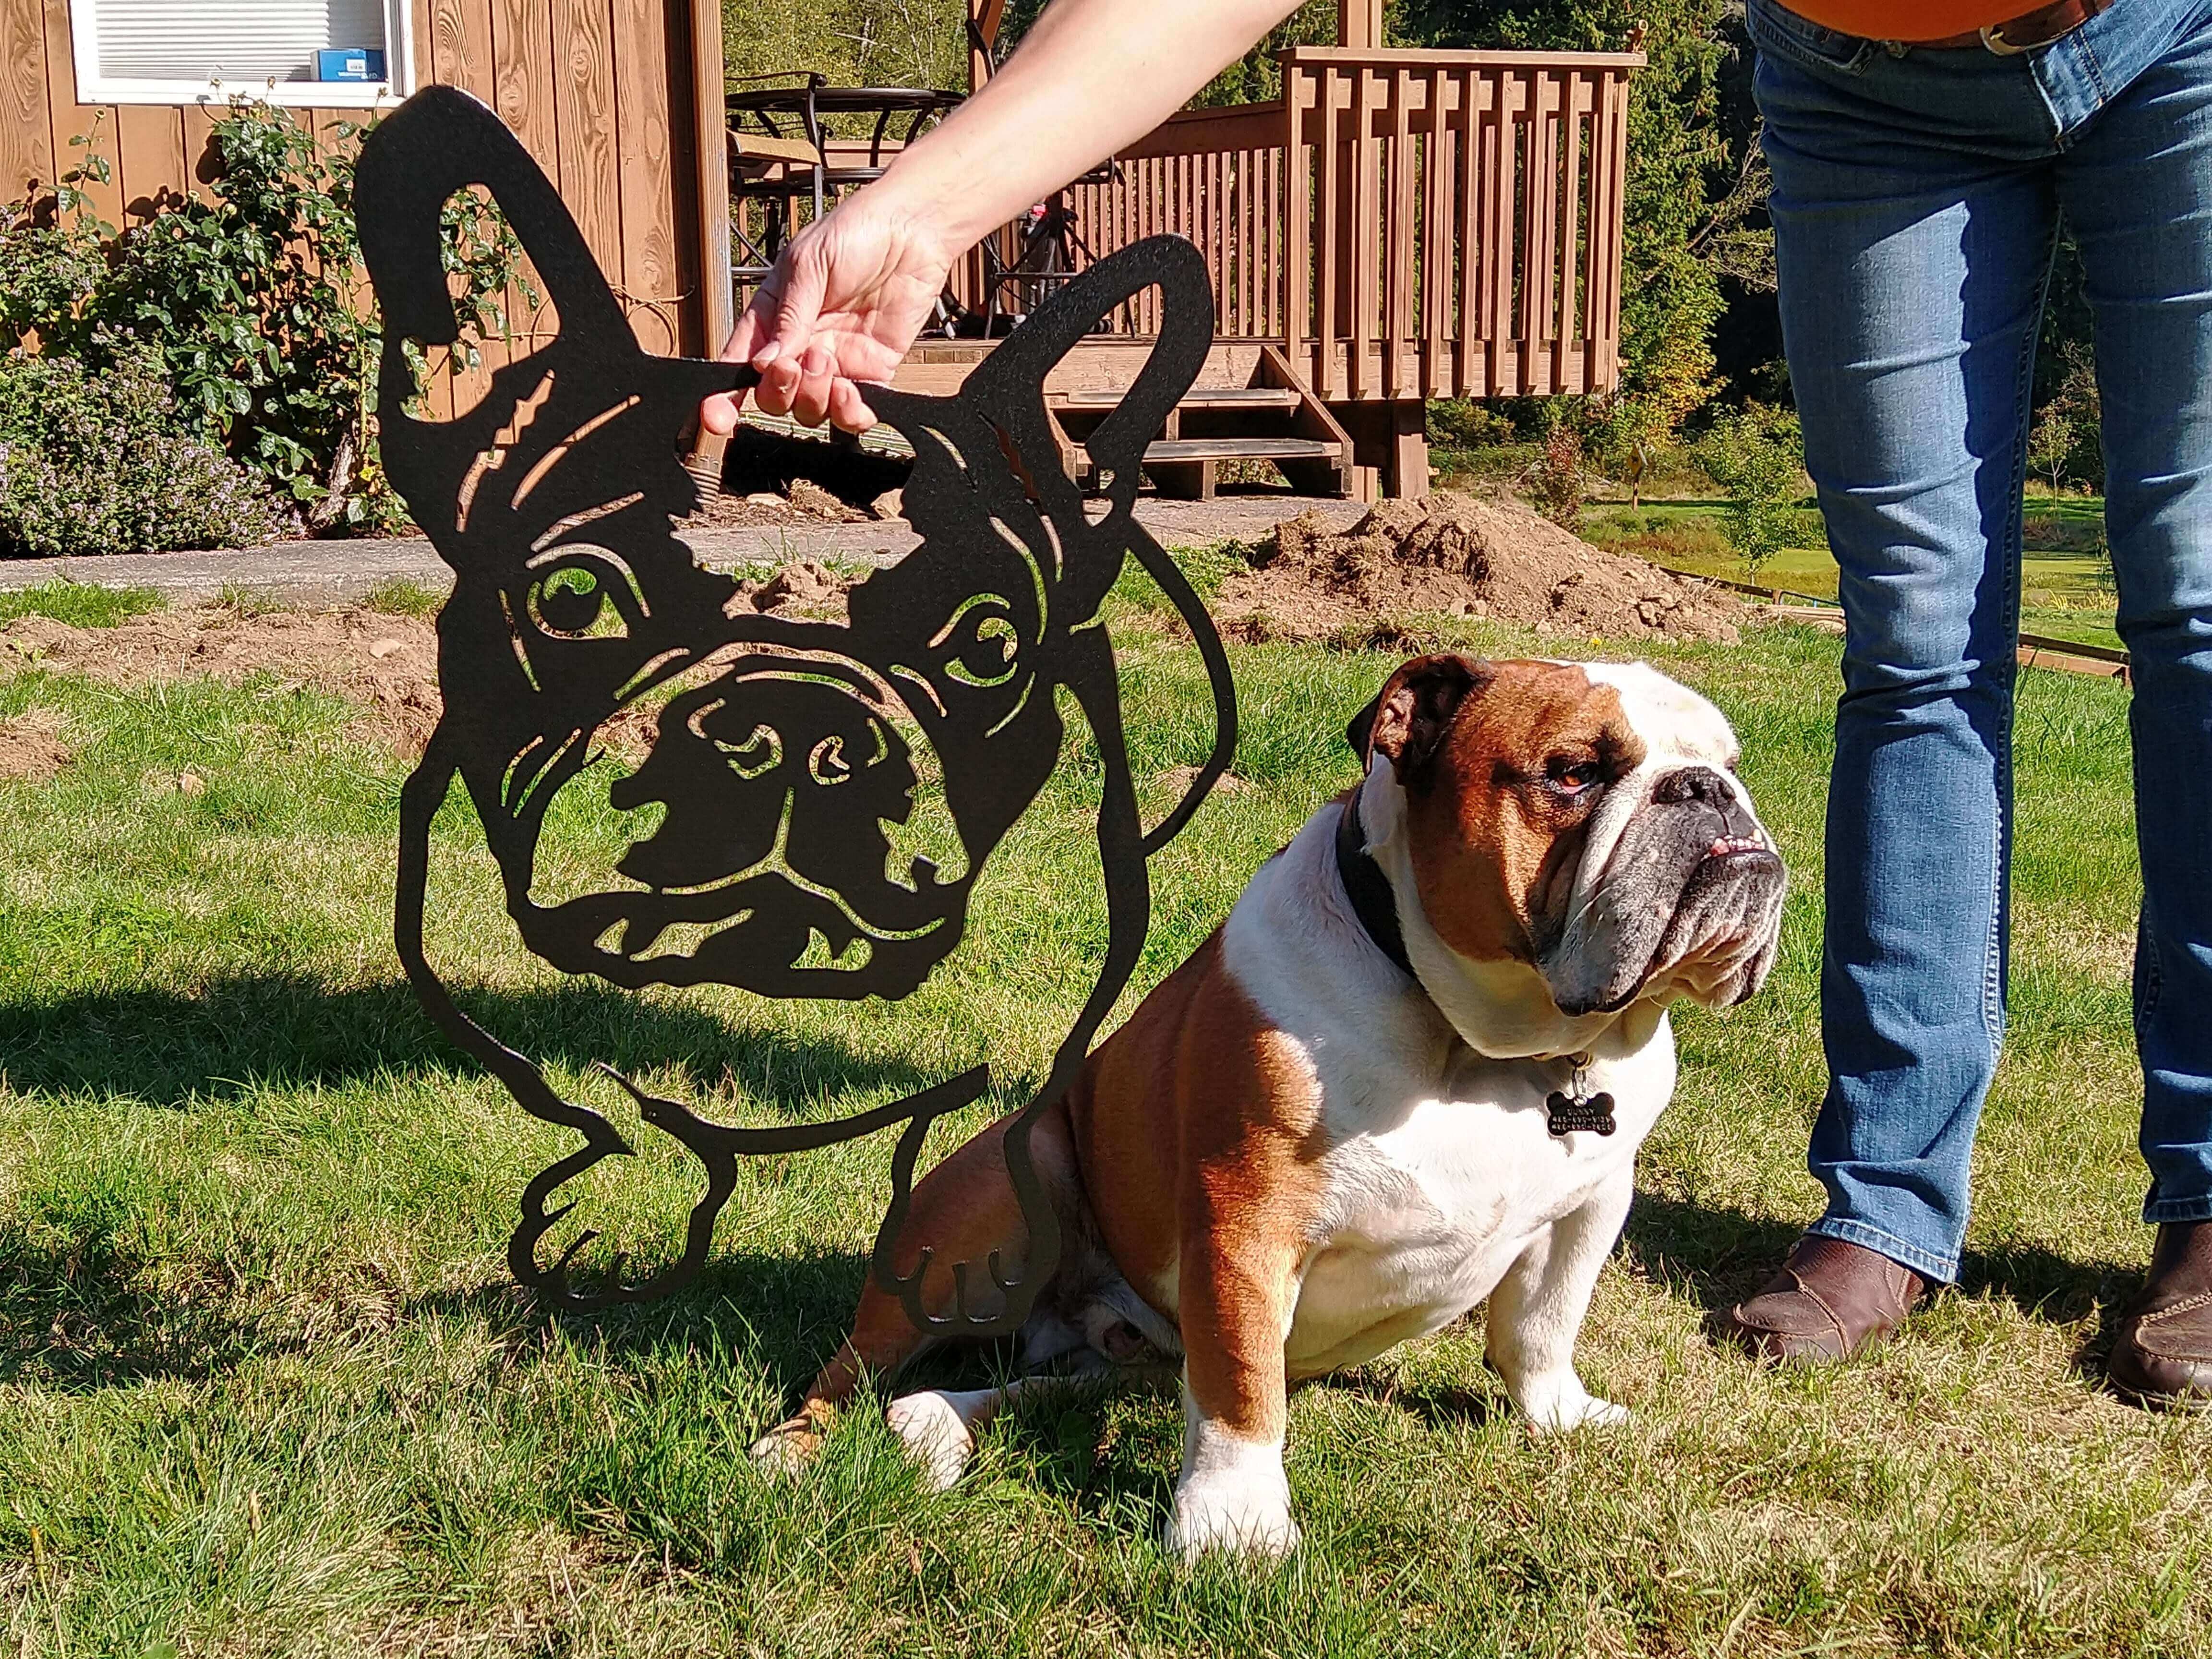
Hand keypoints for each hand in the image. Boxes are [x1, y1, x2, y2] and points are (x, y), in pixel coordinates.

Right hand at [699, 192, 955, 436]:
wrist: (912, 229)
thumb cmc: (855, 232)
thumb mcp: (808, 264)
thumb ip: (788, 317)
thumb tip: (765, 363)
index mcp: (772, 318)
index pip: (740, 364)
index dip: (724, 396)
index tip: (716, 418)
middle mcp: (800, 345)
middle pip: (774, 397)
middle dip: (778, 391)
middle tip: (794, 365)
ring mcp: (837, 362)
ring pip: (811, 409)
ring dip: (813, 397)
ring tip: (825, 361)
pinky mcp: (873, 372)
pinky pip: (855, 412)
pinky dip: (849, 414)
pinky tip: (849, 393)